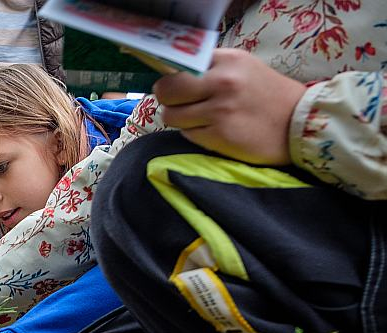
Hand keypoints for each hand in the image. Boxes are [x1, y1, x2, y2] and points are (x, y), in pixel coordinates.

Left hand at [152, 48, 305, 165]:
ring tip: (199, 119)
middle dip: (167, 99)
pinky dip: (194, 133)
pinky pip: (187, 134)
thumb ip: (211, 69)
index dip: (171, 77)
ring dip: (179, 119)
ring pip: (171, 116)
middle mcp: (222, 82)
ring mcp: (220, 110)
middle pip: (167, 90)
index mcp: (228, 61)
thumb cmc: (267, 96)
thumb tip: (172, 75)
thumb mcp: (243, 68)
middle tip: (177, 103)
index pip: (178, 65)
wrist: (301, 124)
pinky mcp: (219, 136)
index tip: (175, 85)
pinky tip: (213, 130)